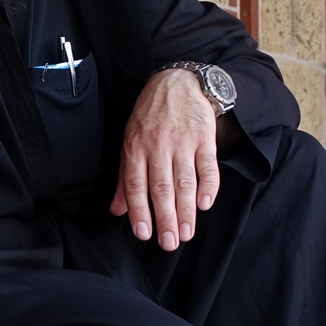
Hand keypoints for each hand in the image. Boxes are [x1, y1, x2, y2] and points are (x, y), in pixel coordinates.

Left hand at [109, 68, 220, 250]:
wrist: (177, 82)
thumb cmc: (150, 117)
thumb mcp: (130, 141)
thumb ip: (125, 178)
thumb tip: (117, 211)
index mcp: (135, 147)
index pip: (135, 185)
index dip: (139, 211)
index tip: (144, 234)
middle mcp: (157, 145)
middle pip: (161, 188)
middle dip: (165, 218)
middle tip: (169, 243)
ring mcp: (182, 141)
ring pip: (184, 181)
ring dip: (186, 210)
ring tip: (187, 233)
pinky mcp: (204, 137)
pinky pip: (208, 166)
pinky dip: (208, 186)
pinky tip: (205, 204)